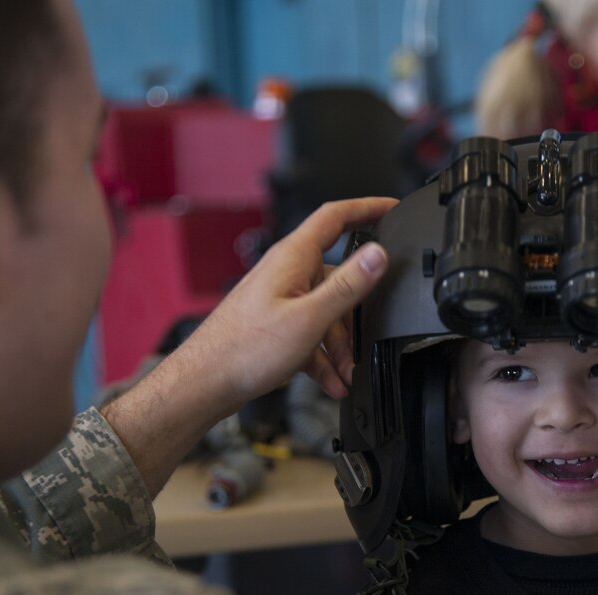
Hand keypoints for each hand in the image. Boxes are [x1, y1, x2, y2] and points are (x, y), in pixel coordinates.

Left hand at [102, 197, 394, 495]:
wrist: (205, 383)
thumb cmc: (243, 349)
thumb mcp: (309, 318)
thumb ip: (347, 286)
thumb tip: (378, 255)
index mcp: (293, 258)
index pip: (336, 216)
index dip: (367, 207)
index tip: (392, 208)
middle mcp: (286, 272)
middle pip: (336, 279)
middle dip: (355, 314)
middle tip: (366, 344)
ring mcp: (279, 298)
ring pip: (324, 312)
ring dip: (339, 346)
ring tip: (345, 374)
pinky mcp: (274, 323)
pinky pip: (308, 333)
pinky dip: (321, 356)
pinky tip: (330, 381)